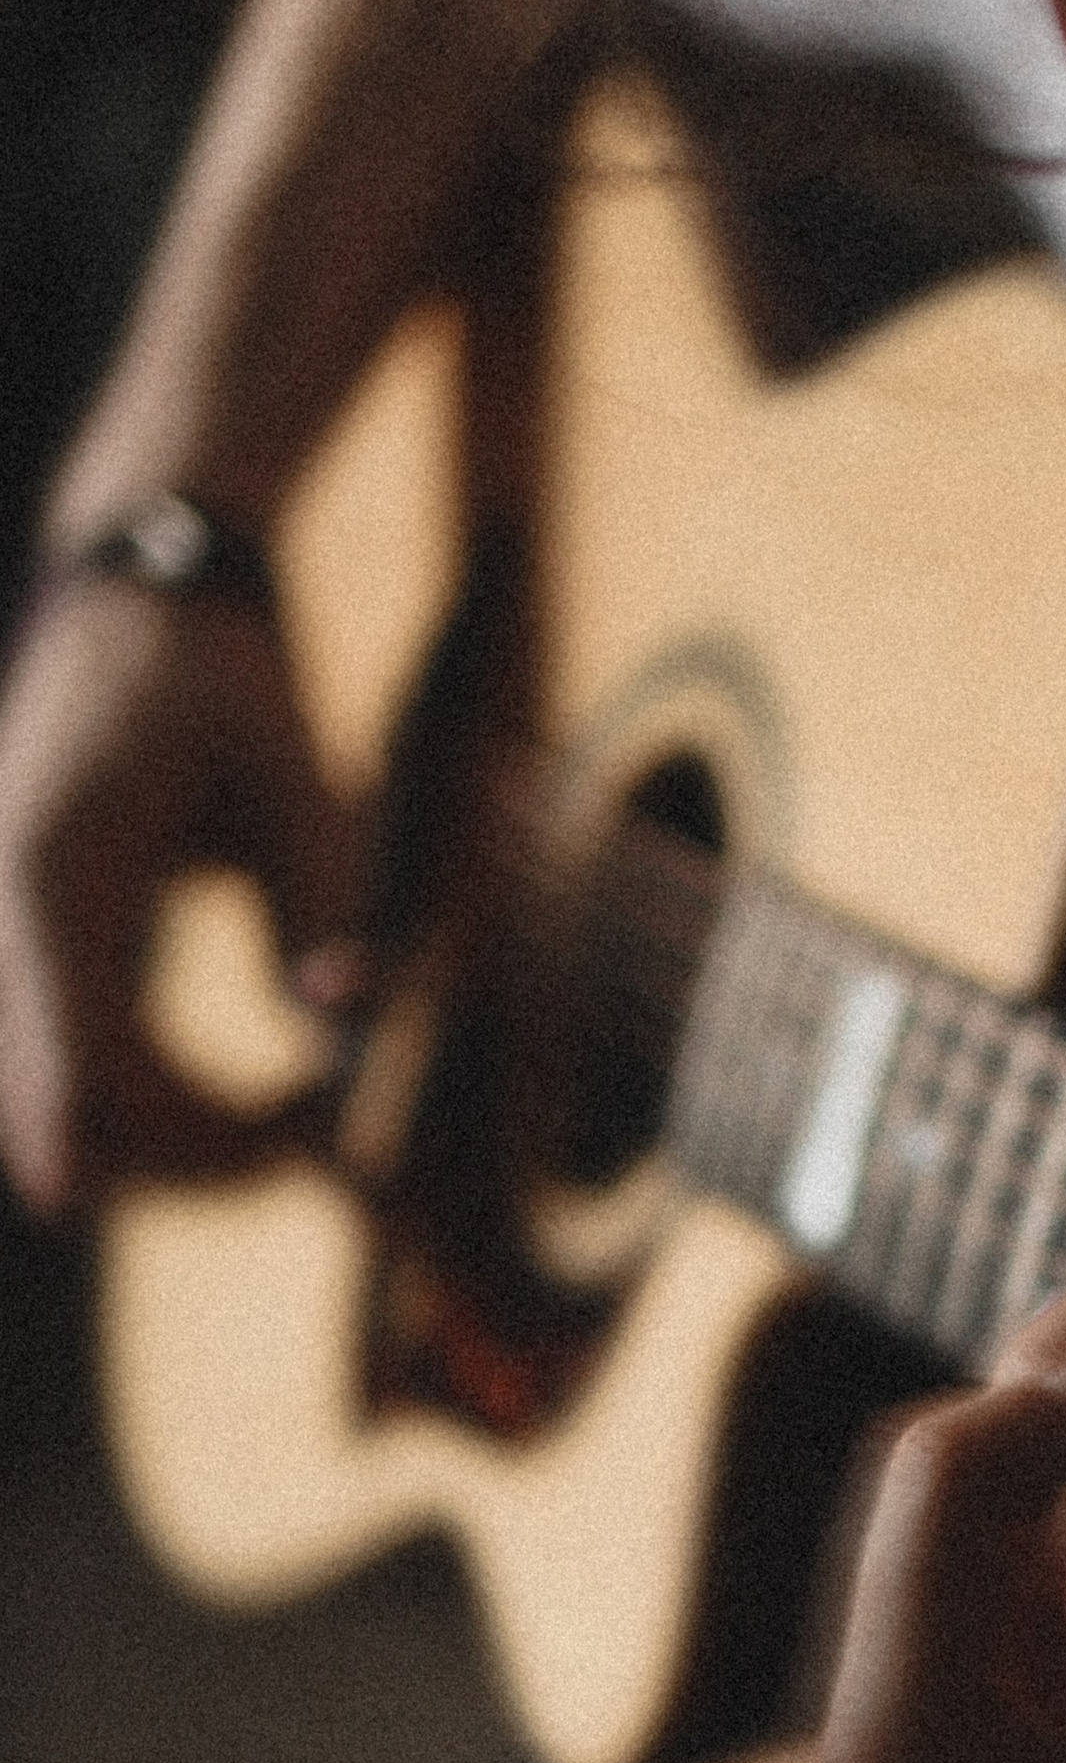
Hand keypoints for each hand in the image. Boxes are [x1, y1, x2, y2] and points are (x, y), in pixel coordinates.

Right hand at [0, 573, 358, 1209]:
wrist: (140, 601)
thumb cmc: (228, 681)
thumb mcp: (299, 777)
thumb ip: (324, 901)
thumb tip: (337, 1028)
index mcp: (52, 873)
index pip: (89, 1070)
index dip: (197, 1137)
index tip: (306, 1138)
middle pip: (59, 1122)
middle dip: (186, 1162)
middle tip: (313, 1143)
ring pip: (47, 1119)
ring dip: (161, 1151)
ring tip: (285, 1121)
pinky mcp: (16, 955)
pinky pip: (53, 1081)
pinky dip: (139, 1117)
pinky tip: (237, 1101)